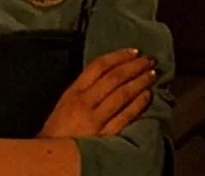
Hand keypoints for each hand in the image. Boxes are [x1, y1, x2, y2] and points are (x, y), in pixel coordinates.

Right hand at [37, 48, 157, 138]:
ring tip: (152, 74)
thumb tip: (111, 71)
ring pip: (122, 95)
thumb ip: (85, 87)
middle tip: (150, 60)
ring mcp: (95, 119)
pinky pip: (124, 116)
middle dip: (134, 66)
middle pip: (114, 78)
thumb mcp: (66, 101)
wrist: (52, 153)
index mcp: (74, 92)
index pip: (99, 66)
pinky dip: (137, 104)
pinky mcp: (104, 136)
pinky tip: (147, 96)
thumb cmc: (59, 127)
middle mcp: (85, 103)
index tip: (134, 51)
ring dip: (140, 82)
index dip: (119, 56)